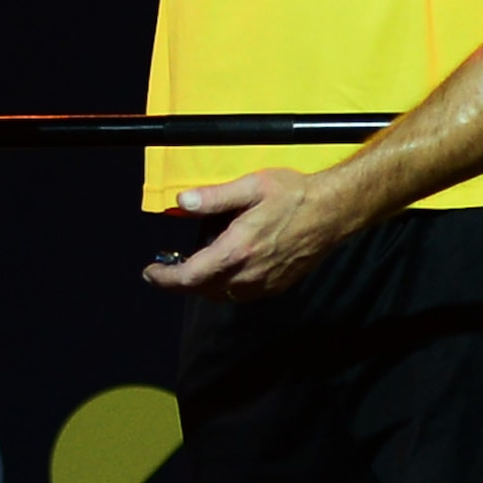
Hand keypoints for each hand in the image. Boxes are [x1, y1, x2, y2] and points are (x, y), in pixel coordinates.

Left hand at [142, 166, 346, 300]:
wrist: (333, 212)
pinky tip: (226, 265)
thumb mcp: (250, 187)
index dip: (165, 278)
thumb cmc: (293, 195)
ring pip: (222, 295)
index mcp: (237, 250)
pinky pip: (241, 294)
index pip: (191, 277)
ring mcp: (264, 284)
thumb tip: (182, 202)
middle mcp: (249, 274)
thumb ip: (214, 197)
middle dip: (181, 280)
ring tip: (194, 264)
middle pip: (203, 289)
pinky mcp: (276, 286)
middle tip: (168, 265)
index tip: (150, 272)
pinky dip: (225, 285)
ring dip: (203, 284)